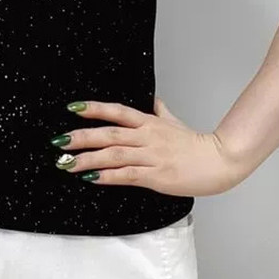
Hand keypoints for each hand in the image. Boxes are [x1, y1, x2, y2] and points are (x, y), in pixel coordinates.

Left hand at [53, 97, 244, 195]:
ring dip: (87, 159)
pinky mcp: (156, 175)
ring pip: (113, 154)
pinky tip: (91, 178)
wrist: (220, 161)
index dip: (94, 108)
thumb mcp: (175, 123)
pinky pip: (127, 175)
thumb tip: (155, 100)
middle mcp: (147, 136)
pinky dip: (107, 176)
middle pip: (109, 133)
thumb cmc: (196, 144)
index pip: (117, 111)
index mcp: (149, 122)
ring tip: (66, 163)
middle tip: (59, 142)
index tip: (72, 108)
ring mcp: (151, 156)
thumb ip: (161, 112)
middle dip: (81, 137)